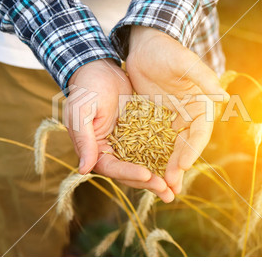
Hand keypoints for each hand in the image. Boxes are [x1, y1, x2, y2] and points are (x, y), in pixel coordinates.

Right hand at [64, 59, 174, 202]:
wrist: (100, 68)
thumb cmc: (86, 88)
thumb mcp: (81, 111)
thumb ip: (84, 140)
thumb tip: (83, 170)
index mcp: (95, 150)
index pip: (112, 168)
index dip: (129, 173)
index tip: (147, 175)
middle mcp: (111, 151)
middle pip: (130, 172)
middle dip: (149, 182)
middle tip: (168, 192)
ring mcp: (127, 143)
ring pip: (144, 164)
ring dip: (159, 176)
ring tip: (176, 188)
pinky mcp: (140, 133)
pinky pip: (153, 148)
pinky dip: (165, 158)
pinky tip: (179, 166)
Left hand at [126, 26, 228, 194]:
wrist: (145, 46)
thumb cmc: (167, 51)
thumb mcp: (185, 62)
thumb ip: (203, 78)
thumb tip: (223, 97)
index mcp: (201, 104)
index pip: (199, 132)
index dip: (193, 150)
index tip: (183, 166)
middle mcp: (189, 115)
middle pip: (186, 145)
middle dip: (179, 165)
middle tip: (170, 185)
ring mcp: (173, 119)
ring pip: (172, 147)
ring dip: (168, 166)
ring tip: (162, 187)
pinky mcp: (156, 120)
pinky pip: (155, 141)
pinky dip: (153, 156)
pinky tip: (146, 170)